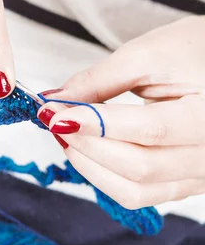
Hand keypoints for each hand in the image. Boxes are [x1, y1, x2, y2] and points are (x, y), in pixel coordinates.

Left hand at [38, 16, 204, 208]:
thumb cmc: (194, 50)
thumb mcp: (148, 54)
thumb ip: (99, 80)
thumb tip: (56, 101)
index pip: (150, 130)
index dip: (96, 124)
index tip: (55, 113)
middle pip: (139, 167)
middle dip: (87, 145)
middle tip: (54, 120)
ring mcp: (200, 175)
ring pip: (135, 190)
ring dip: (91, 165)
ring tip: (65, 135)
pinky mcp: (185, 182)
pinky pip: (139, 194)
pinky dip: (105, 176)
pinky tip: (86, 151)